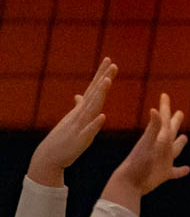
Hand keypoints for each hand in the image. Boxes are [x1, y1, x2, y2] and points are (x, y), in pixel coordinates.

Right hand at [28, 58, 116, 186]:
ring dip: (99, 94)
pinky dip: (96, 123)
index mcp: (82, 110)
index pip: (94, 89)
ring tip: (107, 81)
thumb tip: (80, 96)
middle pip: (94, 93)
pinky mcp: (80, 139)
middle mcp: (81, 114)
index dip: (102, 75)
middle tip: (112, 63)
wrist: (50, 155)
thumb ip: (79, 107)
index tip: (110, 61)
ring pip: (91, 107)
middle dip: (103, 78)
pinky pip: (89, 130)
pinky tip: (103, 116)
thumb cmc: (64, 138)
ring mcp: (80, 125)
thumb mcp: (74, 120)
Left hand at [101, 93, 189, 211]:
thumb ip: (153, 128)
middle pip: (171, 132)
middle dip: (175, 122)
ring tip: (184, 137)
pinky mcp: (164, 174)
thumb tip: (155, 110)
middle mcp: (162, 148)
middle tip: (180, 112)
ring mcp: (163, 161)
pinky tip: (187, 169)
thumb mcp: (147, 144)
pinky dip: (181, 170)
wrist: (129, 182)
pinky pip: (175, 171)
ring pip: (175, 150)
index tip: (164, 95)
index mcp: (158, 139)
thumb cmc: (138, 163)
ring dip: (180, 144)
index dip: (165, 107)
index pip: (163, 120)